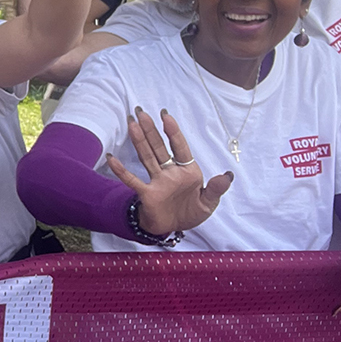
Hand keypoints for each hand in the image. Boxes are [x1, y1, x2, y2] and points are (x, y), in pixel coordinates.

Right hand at [105, 107, 232, 235]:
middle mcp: (170, 172)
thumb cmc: (189, 212)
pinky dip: (122, 170)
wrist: (173, 229)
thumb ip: (216, 189)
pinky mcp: (147, 193)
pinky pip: (133, 180)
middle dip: (151, 130)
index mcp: (187, 171)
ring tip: (131, 124)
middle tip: (141, 112)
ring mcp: (157, 181)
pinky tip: (112, 158)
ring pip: (147, 157)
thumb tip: (228, 175)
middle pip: (159, 148)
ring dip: (139, 141)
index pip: (180, 147)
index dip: (173, 132)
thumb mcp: (208, 203)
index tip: (165, 116)